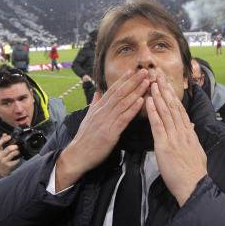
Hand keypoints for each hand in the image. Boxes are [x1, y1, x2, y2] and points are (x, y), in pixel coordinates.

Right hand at [0, 133, 20, 176]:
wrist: (1, 170)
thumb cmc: (1, 159)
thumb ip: (2, 142)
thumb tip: (4, 134)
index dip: (4, 139)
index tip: (10, 136)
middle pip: (8, 149)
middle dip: (14, 146)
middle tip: (17, 146)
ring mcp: (4, 161)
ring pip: (13, 154)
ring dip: (17, 152)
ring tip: (18, 151)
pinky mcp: (8, 165)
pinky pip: (16, 160)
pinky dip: (18, 158)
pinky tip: (18, 158)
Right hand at [55, 69, 149, 189]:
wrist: (77, 155)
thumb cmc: (84, 138)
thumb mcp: (88, 118)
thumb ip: (94, 105)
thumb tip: (97, 93)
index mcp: (99, 108)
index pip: (112, 90)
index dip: (123, 79)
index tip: (133, 70)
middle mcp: (103, 111)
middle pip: (120, 93)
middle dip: (133, 81)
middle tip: (144, 71)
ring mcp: (106, 121)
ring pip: (123, 103)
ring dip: (136, 92)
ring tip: (147, 82)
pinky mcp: (110, 133)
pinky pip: (123, 118)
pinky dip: (132, 109)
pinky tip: (141, 102)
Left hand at [146, 72, 207, 206]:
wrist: (194, 186)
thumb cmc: (193, 172)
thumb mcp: (196, 151)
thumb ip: (192, 137)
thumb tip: (192, 126)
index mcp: (189, 132)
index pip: (179, 109)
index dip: (172, 95)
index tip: (166, 83)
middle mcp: (182, 131)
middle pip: (173, 105)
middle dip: (164, 88)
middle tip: (157, 74)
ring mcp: (174, 137)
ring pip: (166, 111)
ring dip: (158, 95)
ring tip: (151, 82)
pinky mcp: (165, 145)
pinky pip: (158, 125)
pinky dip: (153, 111)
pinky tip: (148, 101)